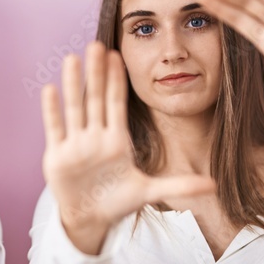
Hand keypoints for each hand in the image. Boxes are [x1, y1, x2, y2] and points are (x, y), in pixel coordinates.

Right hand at [41, 42, 215, 253]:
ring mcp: (76, 145)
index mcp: (117, 141)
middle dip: (97, 73)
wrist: (90, 218)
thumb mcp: (149, 192)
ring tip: (72, 58)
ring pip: (75, 108)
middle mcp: (96, 137)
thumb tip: (213, 184)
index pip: (117, 105)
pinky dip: (52, 111)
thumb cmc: (117, 201)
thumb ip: (179, 186)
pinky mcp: (58, 156)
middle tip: (97, 44)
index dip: (117, 81)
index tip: (118, 56)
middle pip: (96, 99)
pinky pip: (55, 128)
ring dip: (74, 85)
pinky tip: (50, 89)